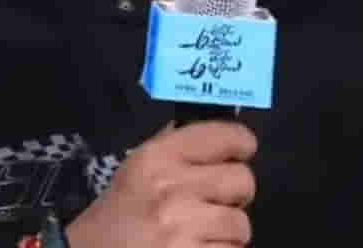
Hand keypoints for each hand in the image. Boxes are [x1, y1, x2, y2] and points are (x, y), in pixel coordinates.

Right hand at [64, 121, 256, 246]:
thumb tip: (216, 130)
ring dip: (226, 232)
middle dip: (233, 194)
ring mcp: (183, 226)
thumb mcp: (138, 168)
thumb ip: (174, 146)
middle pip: (242, 180)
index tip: (238, 154)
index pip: (226, 136)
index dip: (239, 145)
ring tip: (200, 232)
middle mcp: (172, 187)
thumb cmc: (120, 211)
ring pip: (240, 224)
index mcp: (158, 156)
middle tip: (212, 202)